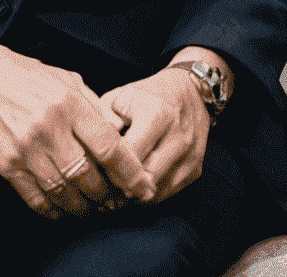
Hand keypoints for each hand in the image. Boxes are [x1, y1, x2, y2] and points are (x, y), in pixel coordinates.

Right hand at [0, 30, 154, 218]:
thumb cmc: (34, 79)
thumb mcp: (71, 81)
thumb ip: (96, 108)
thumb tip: (122, 136)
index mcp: (70, 102)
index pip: (107, 145)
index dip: (127, 171)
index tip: (140, 185)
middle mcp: (50, 126)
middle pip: (86, 174)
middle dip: (107, 194)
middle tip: (119, 202)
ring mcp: (26, 148)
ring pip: (62, 190)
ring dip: (82, 206)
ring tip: (95, 209)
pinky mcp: (7, 164)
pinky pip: (35, 197)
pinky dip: (54, 210)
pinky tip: (65, 211)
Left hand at [100, 53, 217, 204]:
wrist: (189, 90)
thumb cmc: (147, 96)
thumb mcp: (120, 97)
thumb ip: (103, 122)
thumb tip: (89, 153)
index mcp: (158, 113)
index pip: (128, 156)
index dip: (108, 168)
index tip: (94, 173)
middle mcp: (179, 134)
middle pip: (144, 178)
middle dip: (120, 188)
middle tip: (101, 191)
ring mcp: (191, 153)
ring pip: (156, 191)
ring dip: (134, 196)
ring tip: (115, 193)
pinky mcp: (197, 167)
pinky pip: (168, 193)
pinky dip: (150, 196)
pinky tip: (136, 189)